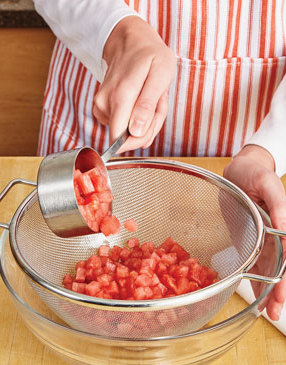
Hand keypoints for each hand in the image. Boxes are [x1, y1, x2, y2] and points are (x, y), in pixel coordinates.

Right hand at [93, 16, 175, 152]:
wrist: (129, 41)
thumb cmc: (149, 56)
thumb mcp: (160, 75)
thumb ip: (147, 106)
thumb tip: (135, 132)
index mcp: (120, 97)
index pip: (121, 140)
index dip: (140, 139)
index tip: (153, 121)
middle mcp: (105, 104)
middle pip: (125, 139)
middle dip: (147, 129)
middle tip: (157, 105)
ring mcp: (101, 106)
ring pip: (126, 132)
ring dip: (145, 121)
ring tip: (150, 98)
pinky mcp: (101, 109)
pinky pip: (122, 125)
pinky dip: (136, 117)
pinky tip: (141, 99)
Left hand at [223, 144, 285, 320]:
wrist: (239, 171)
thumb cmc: (255, 173)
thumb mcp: (268, 184)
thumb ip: (278, 205)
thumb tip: (284, 226)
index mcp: (283, 224)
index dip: (285, 278)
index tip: (280, 296)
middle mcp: (276, 235)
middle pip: (281, 267)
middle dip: (278, 290)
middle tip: (274, 312)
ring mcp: (263, 238)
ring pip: (269, 268)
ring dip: (269, 289)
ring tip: (268, 312)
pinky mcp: (250, 238)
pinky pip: (254, 260)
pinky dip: (255, 277)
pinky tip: (256, 293)